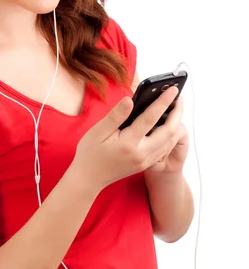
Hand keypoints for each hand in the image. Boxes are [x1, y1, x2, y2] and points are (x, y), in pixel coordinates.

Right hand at [72, 85, 187, 194]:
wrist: (89, 178)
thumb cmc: (90, 153)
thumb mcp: (97, 131)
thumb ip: (116, 115)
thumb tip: (130, 100)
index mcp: (128, 143)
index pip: (151, 118)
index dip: (163, 102)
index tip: (173, 89)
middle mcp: (141, 153)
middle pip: (168, 131)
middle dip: (177, 113)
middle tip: (179, 98)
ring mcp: (145, 161)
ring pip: (170, 142)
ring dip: (176, 125)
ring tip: (177, 109)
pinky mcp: (146, 164)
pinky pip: (164, 149)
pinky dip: (171, 136)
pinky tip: (169, 126)